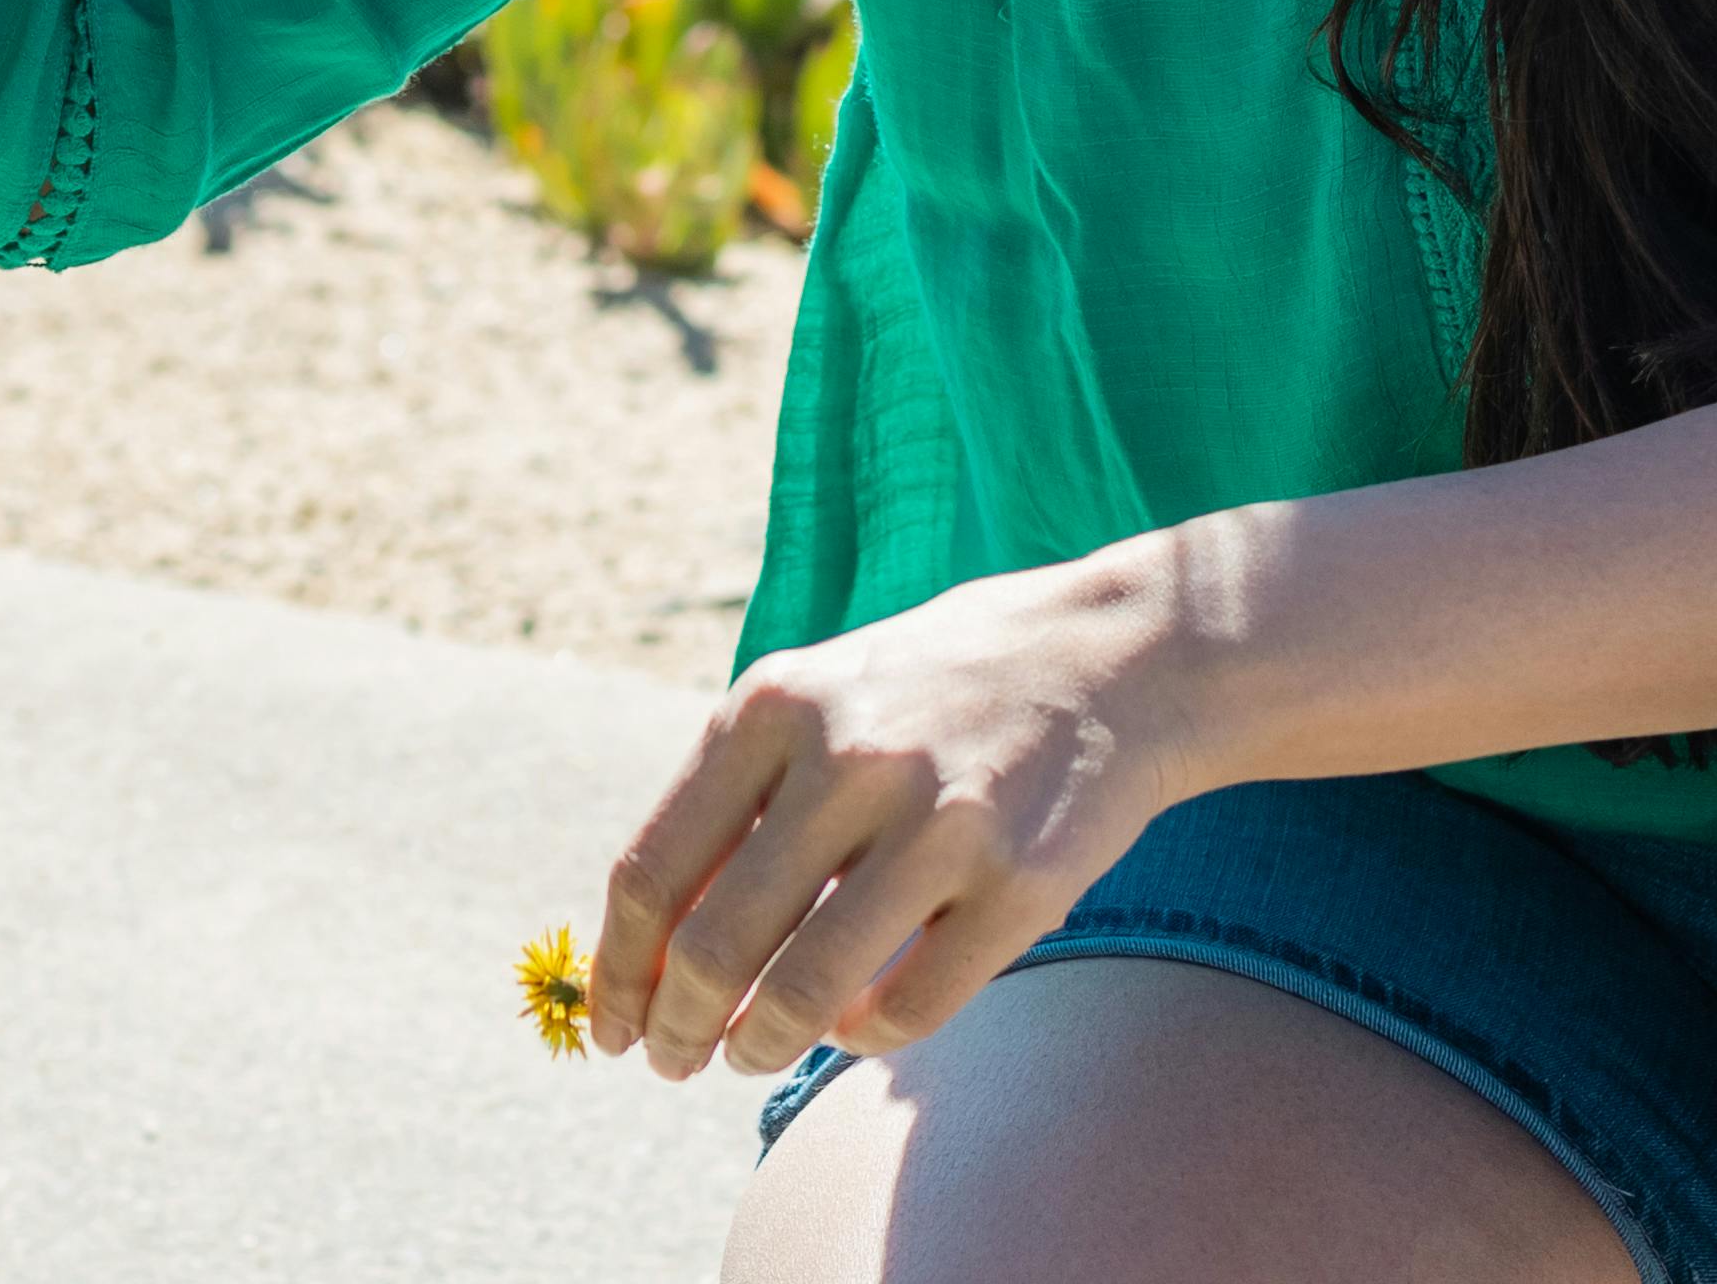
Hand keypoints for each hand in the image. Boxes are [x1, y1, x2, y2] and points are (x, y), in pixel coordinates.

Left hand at [584, 546, 1204, 1078]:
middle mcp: (849, 758)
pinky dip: (864, 1037)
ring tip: (748, 1056)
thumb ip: (731, 803)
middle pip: (715, 945)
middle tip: (671, 1061)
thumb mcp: (810, 702)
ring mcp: (942, 822)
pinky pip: (914, 1004)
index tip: (610, 1028)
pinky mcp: (1023, 881)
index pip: (652, 871)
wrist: (1106, 655)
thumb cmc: (927, 692)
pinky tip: (851, 1031)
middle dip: (678, 1028)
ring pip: (808, 990)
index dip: (619, 971)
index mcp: (771, 707)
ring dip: (760, 1046)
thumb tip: (649, 952)